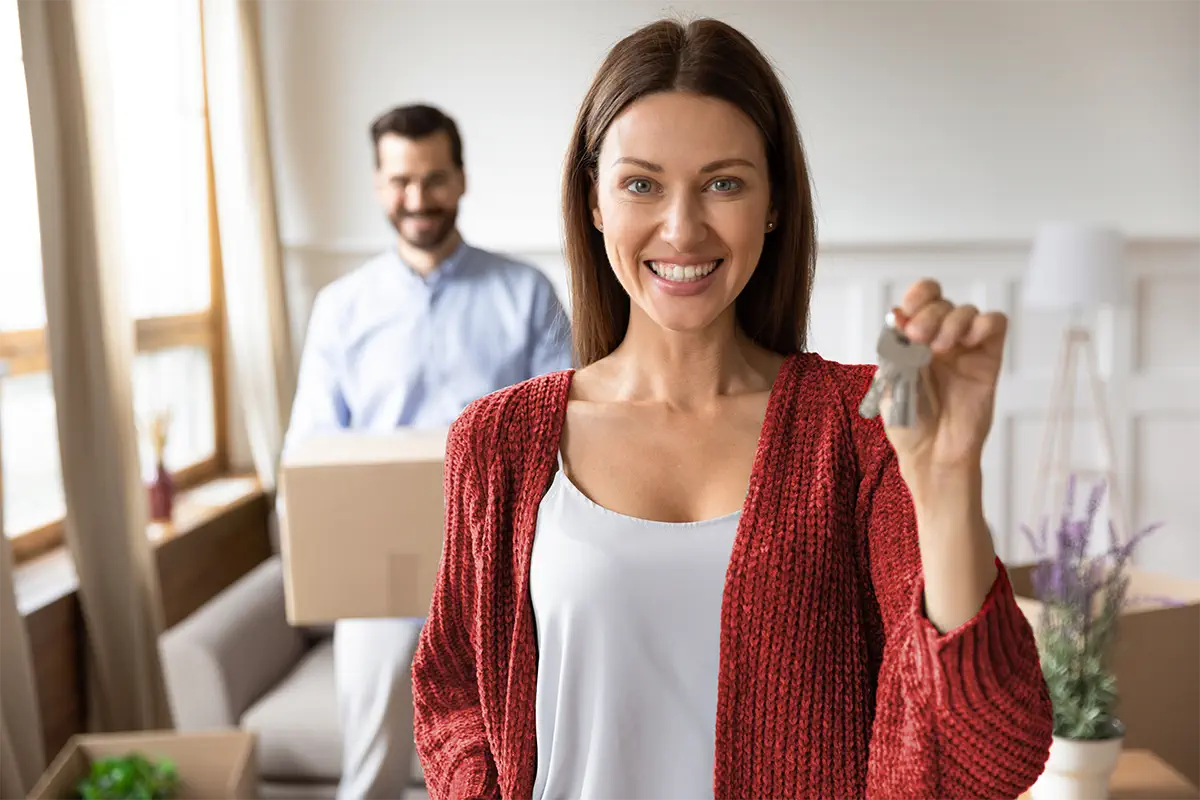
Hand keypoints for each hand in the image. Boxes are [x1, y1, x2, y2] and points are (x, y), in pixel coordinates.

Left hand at [882, 279, 1006, 486]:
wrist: (932, 452)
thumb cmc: (907, 421)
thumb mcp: (890, 381)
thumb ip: (895, 347)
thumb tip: (900, 316)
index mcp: (911, 340)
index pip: (919, 299)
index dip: (916, 297)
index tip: (907, 315)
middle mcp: (938, 339)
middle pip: (941, 302)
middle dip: (928, 314)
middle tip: (918, 337)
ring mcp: (964, 348)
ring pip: (966, 310)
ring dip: (951, 321)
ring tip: (940, 348)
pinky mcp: (988, 359)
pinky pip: (994, 324)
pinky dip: (983, 323)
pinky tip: (967, 341)